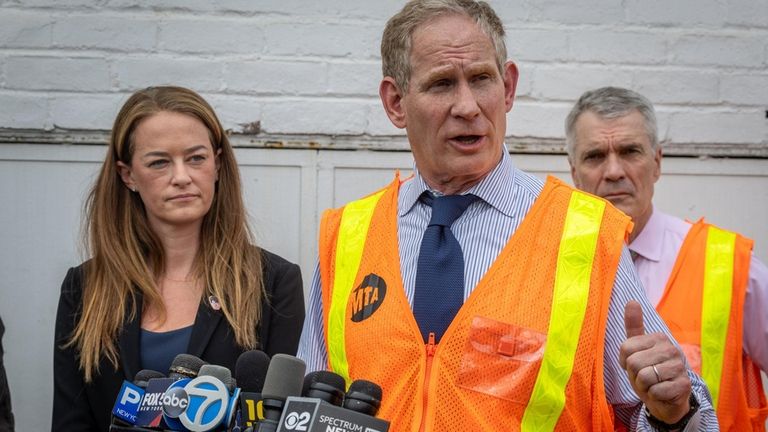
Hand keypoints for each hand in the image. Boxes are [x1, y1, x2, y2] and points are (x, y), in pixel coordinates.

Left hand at [619, 301, 691, 423]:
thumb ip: (634, 326)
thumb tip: (632, 301)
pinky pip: (655, 391)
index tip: (635, 365)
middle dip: (634, 375)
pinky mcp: (684, 385)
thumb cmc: (649, 372)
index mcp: (658, 338)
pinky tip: (662, 393)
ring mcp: (680, 367)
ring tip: (653, 385)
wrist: (666, 400)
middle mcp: (671, 349)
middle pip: (634, 363)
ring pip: (644, 377)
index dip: (625, 362)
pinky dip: (654, 396)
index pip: (626, 348)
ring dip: (644, 386)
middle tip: (645, 378)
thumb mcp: (637, 349)